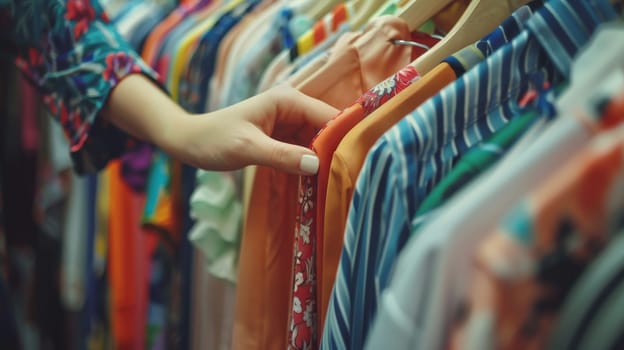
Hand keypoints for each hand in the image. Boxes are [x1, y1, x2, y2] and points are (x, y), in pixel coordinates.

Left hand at [104, 75, 338, 174]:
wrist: (190, 142)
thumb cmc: (214, 139)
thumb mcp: (247, 148)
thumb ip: (282, 156)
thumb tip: (317, 166)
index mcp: (288, 101)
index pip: (328, 117)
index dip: (343, 138)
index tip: (354, 165)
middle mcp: (293, 108)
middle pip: (327, 130)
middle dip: (336, 152)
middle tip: (346, 181)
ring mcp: (289, 124)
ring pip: (319, 143)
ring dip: (324, 162)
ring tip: (335, 185)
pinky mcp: (284, 139)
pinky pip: (306, 152)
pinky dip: (310, 166)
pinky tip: (317, 183)